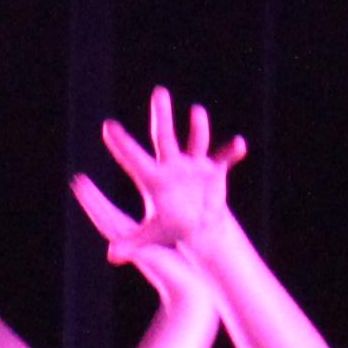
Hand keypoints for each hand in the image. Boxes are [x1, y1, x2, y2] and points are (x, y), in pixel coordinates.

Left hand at [76, 89, 246, 269]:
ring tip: (197, 111)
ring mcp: (193, 167)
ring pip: (195, 141)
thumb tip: (112, 256)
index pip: (133, 159)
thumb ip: (132, 244)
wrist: (200, 229)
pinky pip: (224, 158)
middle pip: (163, 137)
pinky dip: (232, 152)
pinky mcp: (214, 172)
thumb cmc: (172, 229)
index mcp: (152, 179)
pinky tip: (239, 144)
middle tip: (159, 92)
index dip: (121, 144)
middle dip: (161, 115)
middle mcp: (172, 167)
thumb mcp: (152, 239)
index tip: (107, 127)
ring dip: (198, 128)